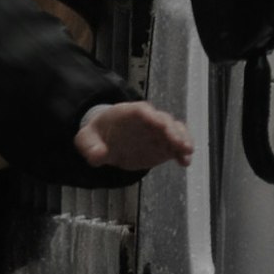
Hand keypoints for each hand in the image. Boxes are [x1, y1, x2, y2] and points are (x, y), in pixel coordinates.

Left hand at [74, 99, 194, 179]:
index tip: (160, 124)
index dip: (152, 116)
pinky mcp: (163, 144)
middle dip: (172, 130)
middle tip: (179, 143)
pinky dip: (182, 152)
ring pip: (175, 130)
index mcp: (128, 113)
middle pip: (163, 120)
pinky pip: (176, 145)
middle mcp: (147, 119)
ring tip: (186, 152)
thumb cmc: (98, 134)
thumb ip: (90, 146)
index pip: (142, 111)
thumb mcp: (87, 139)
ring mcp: (157, 132)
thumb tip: (98, 155)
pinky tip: (184, 162)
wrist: (107, 139)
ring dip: (182, 139)